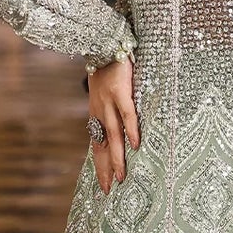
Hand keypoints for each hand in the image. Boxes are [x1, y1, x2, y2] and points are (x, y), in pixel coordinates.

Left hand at [88, 56, 138, 192]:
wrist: (103, 42)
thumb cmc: (108, 68)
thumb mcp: (106, 92)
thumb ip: (112, 110)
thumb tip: (123, 129)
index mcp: (96, 114)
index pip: (96, 146)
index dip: (99, 165)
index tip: (103, 184)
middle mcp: (99, 112)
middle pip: (101, 146)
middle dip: (105, 169)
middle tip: (109, 190)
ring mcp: (108, 103)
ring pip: (112, 136)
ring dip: (117, 157)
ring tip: (121, 177)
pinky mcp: (120, 92)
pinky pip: (127, 115)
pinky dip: (131, 130)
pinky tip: (135, 145)